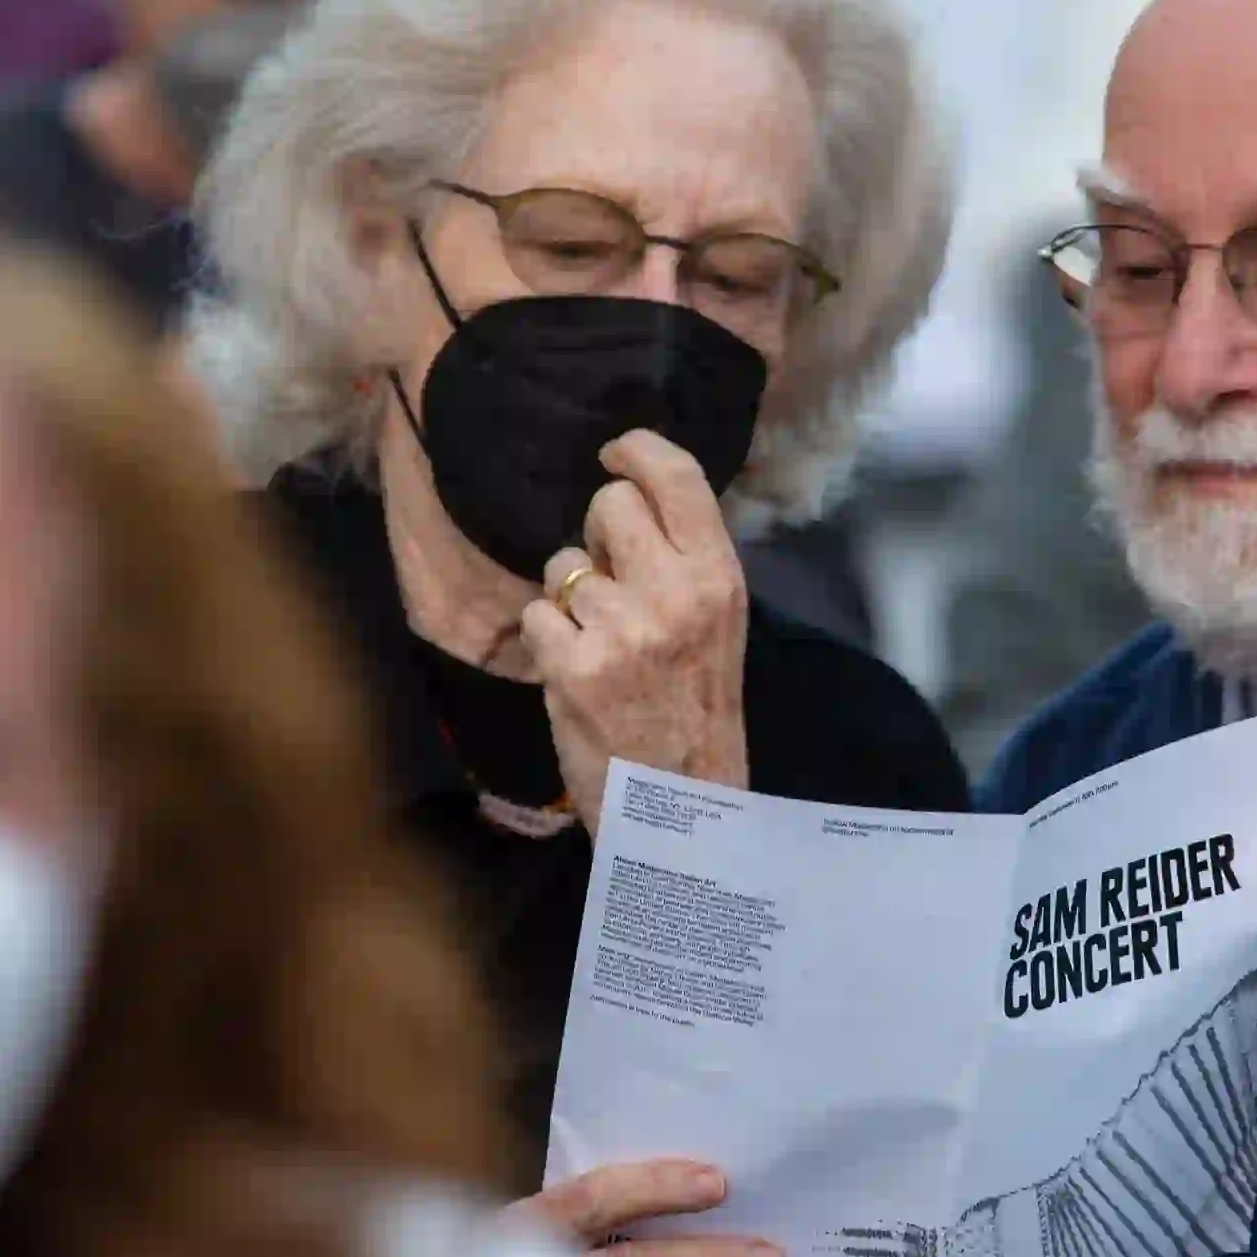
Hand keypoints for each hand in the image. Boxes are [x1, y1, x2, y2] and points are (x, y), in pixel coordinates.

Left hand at [518, 430, 750, 831]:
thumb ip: (684, 563)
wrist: (685, 807)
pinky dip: (547, 641)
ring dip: (570, 600)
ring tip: (601, 645)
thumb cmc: (697, 710)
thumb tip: (629, 499)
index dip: (637, 449)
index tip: (614, 452)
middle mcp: (674, 595)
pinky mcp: (573, 667)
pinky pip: (536, 615)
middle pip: (607, 506)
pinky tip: (576, 672)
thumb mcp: (719, 625)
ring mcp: (621, 630)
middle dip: (596, 534)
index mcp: (719, 579)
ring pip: (564, 566)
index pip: (677, 477)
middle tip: (610, 580)